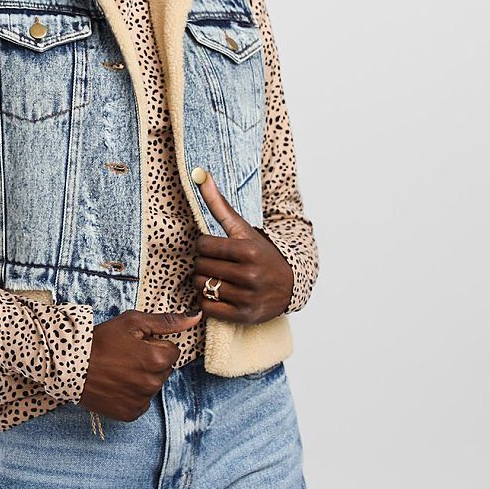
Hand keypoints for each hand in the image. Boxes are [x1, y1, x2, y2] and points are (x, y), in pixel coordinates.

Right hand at [78, 309, 202, 421]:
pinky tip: (116, 384)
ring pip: (152, 385)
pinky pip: (141, 401)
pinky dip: (132, 393)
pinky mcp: (131, 414)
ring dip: (141, 377)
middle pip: (164, 369)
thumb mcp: (132, 322)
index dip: (153, 344)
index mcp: (159, 359)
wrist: (69, 365)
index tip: (134, 344)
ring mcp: (142, 401)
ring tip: (118, 369)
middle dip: (150, 361)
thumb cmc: (101, 340)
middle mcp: (154, 383)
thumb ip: (166, 321)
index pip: (172, 350)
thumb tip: (195, 317)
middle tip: (124, 356)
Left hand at [191, 167, 293, 323]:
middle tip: (216, 263)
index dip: (204, 245)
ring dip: (204, 281)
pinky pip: (207, 307)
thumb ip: (218, 203)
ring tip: (217, 277)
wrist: (290, 284)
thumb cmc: (260, 252)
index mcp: (248, 250)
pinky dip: (208, 300)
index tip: (213, 247)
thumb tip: (199, 172)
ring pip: (201, 286)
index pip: (203, 245)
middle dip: (204, 263)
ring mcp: (247, 297)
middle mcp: (249, 275)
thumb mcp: (243, 228)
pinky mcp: (243, 316)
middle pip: (200, 266)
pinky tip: (219, 293)